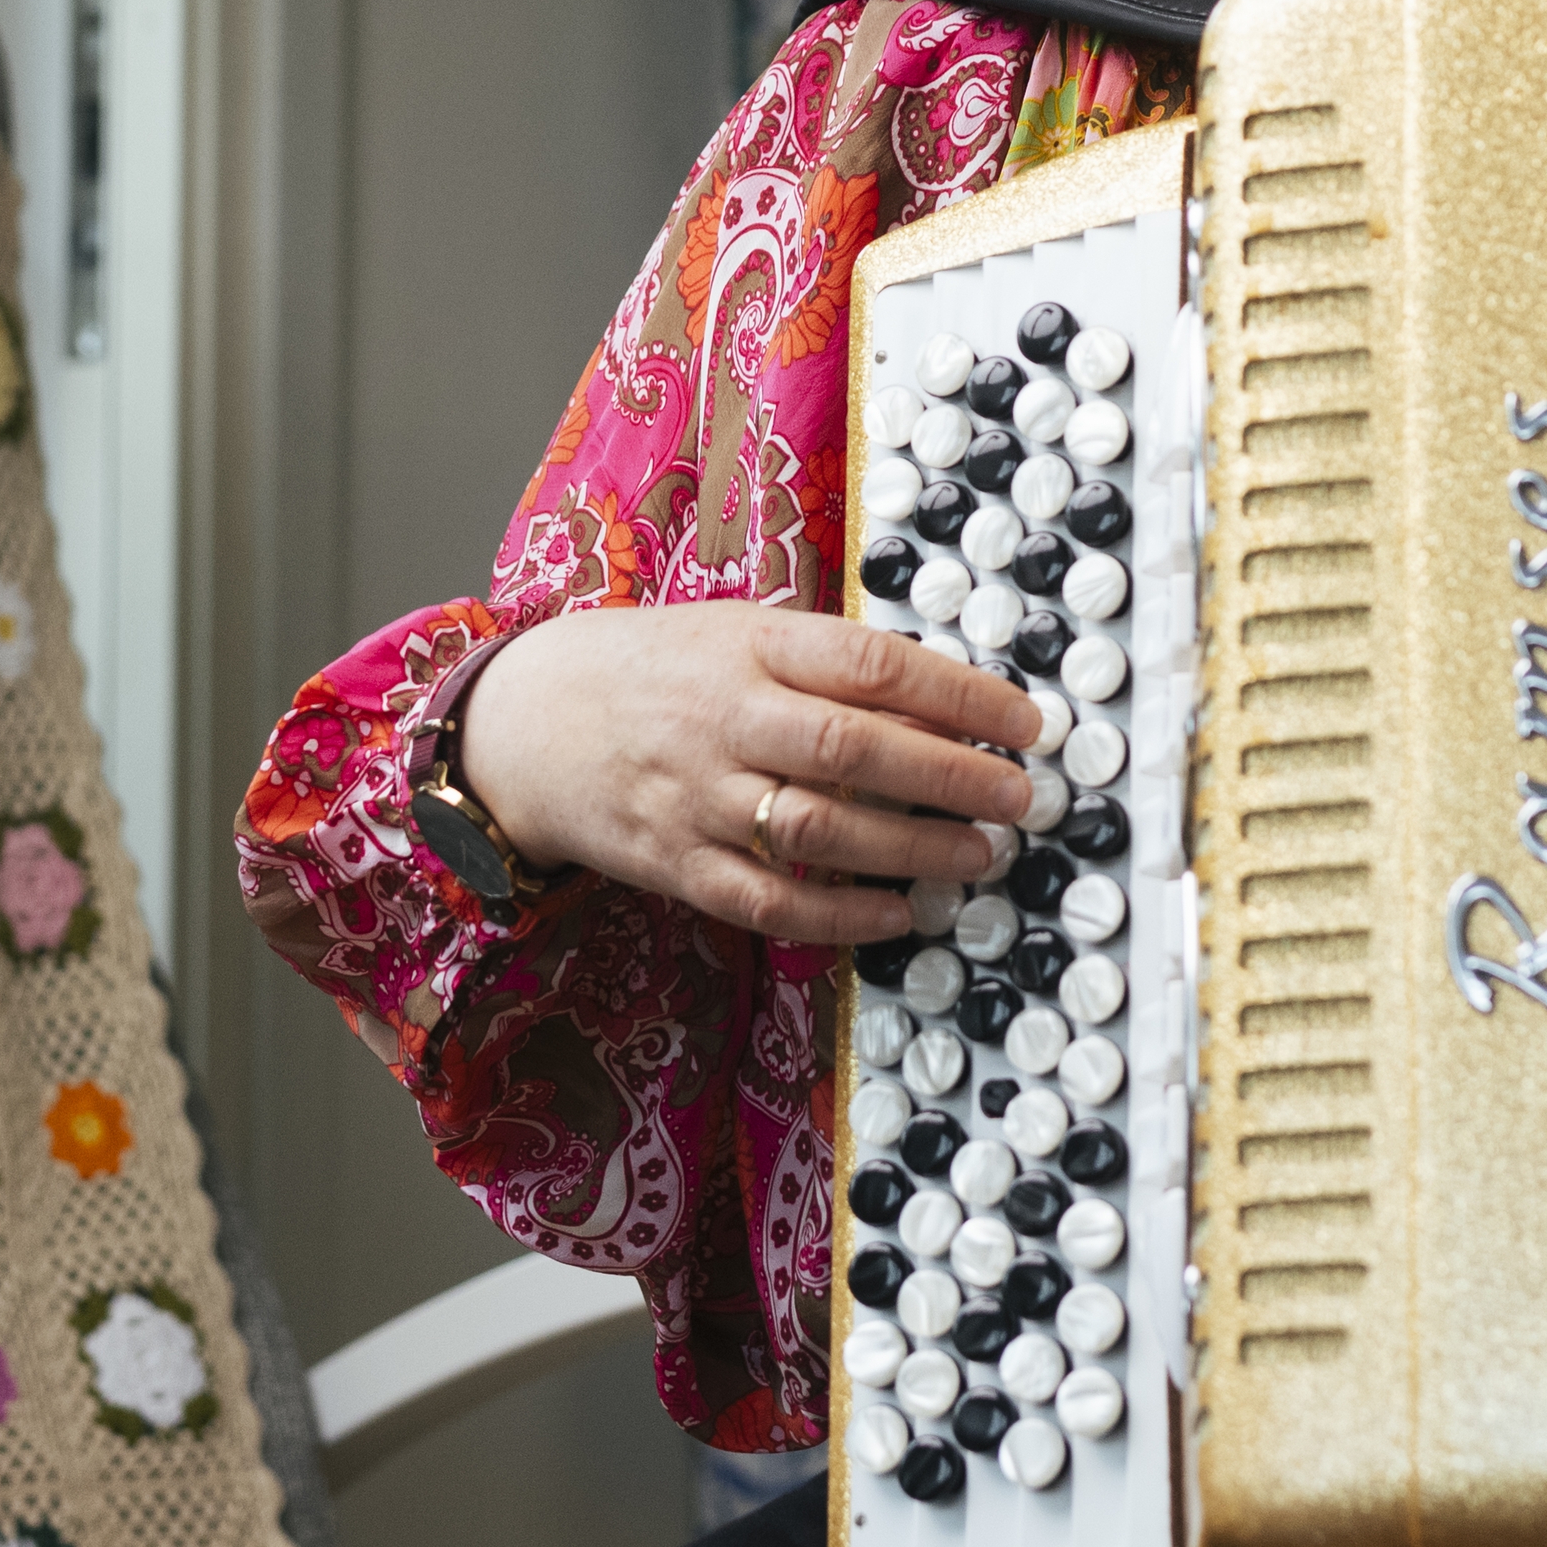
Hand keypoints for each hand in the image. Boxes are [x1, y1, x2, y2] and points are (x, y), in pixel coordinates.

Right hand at [453, 605, 1043, 951]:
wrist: (522, 721)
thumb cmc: (650, 668)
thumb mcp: (734, 631)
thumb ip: (824, 663)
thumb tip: (941, 702)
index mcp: (747, 644)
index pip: (871, 664)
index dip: (959, 696)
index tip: (1024, 722)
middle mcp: (723, 718)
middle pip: (855, 749)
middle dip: (953, 777)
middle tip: (1017, 796)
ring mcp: (696, 796)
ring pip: (820, 831)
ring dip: (913, 850)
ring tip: (976, 854)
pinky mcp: (675, 863)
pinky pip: (769, 900)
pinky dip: (841, 914)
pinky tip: (897, 914)